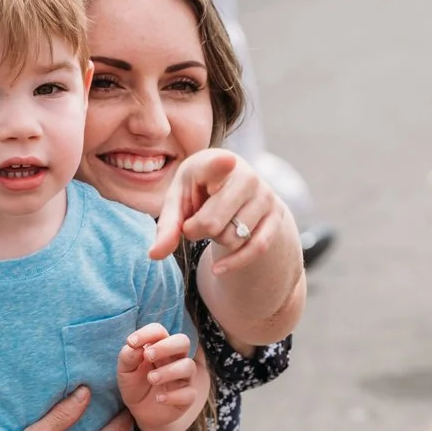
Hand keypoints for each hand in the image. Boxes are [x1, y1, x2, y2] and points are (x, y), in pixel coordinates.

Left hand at [117, 323, 198, 426]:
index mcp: (159, 348)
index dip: (147, 333)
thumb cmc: (134, 385)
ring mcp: (183, 378)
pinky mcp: (187, 397)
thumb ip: (127, 357)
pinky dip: (173, 395)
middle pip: (183, 341)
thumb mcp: (125, 371)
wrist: (140, 412)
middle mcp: (175, 359)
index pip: (159, 331)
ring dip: (169, 371)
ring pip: (188, 366)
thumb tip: (134, 346)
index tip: (131, 343)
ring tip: (151, 378)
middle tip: (148, 356)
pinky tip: (159, 398)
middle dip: (166, 346)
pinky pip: (189, 393)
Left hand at [150, 147, 282, 278]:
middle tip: (195, 222)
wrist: (236, 186)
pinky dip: (234, 263)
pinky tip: (218, 269)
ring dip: (218, 240)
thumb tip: (154, 255)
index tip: (227, 162)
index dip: (220, 165)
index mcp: (213, 163)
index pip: (217, 165)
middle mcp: (245, 175)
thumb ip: (167, 226)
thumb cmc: (199, 192)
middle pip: (213, 223)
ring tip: (216, 225)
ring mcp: (264, 195)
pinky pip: (256, 248)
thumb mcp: (178, 202)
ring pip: (233, 238)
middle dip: (197, 231)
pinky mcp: (277, 215)